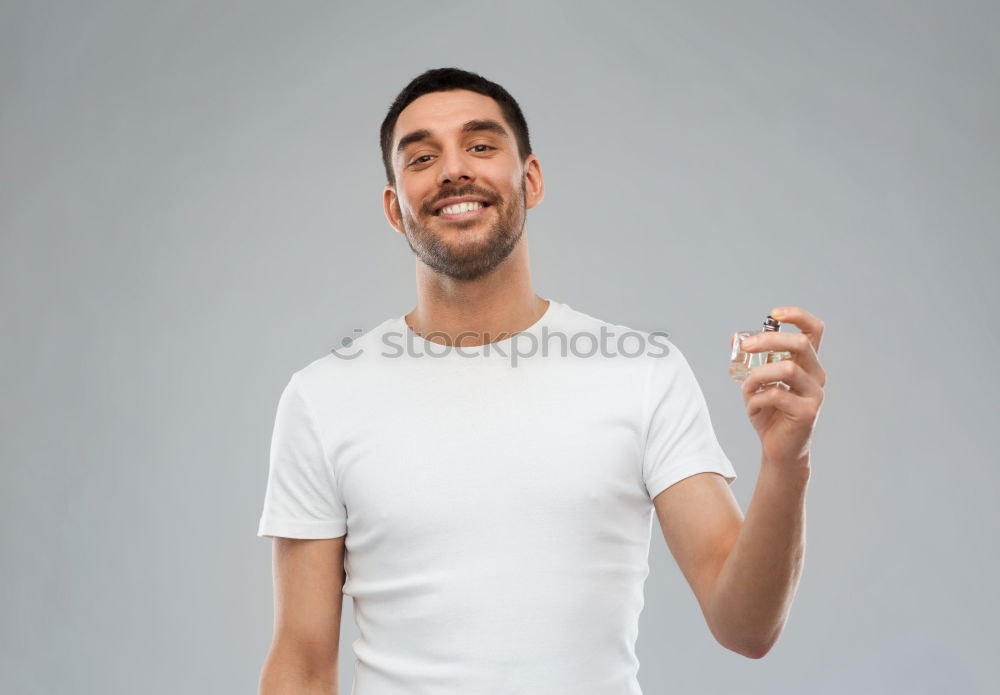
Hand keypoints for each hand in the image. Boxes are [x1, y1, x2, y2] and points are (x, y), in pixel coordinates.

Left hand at [737, 306, 825, 467]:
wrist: (778, 449)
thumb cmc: (769, 412)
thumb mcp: (755, 382)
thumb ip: (749, 362)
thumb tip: (734, 338)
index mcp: (806, 363)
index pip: (813, 329)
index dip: (797, 316)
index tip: (773, 313)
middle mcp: (816, 374)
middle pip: (800, 343)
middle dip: (769, 339)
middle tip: (746, 346)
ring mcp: (815, 393)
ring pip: (787, 369)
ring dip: (758, 375)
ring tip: (747, 388)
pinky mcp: (808, 412)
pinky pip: (777, 395)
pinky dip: (756, 399)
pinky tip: (752, 408)